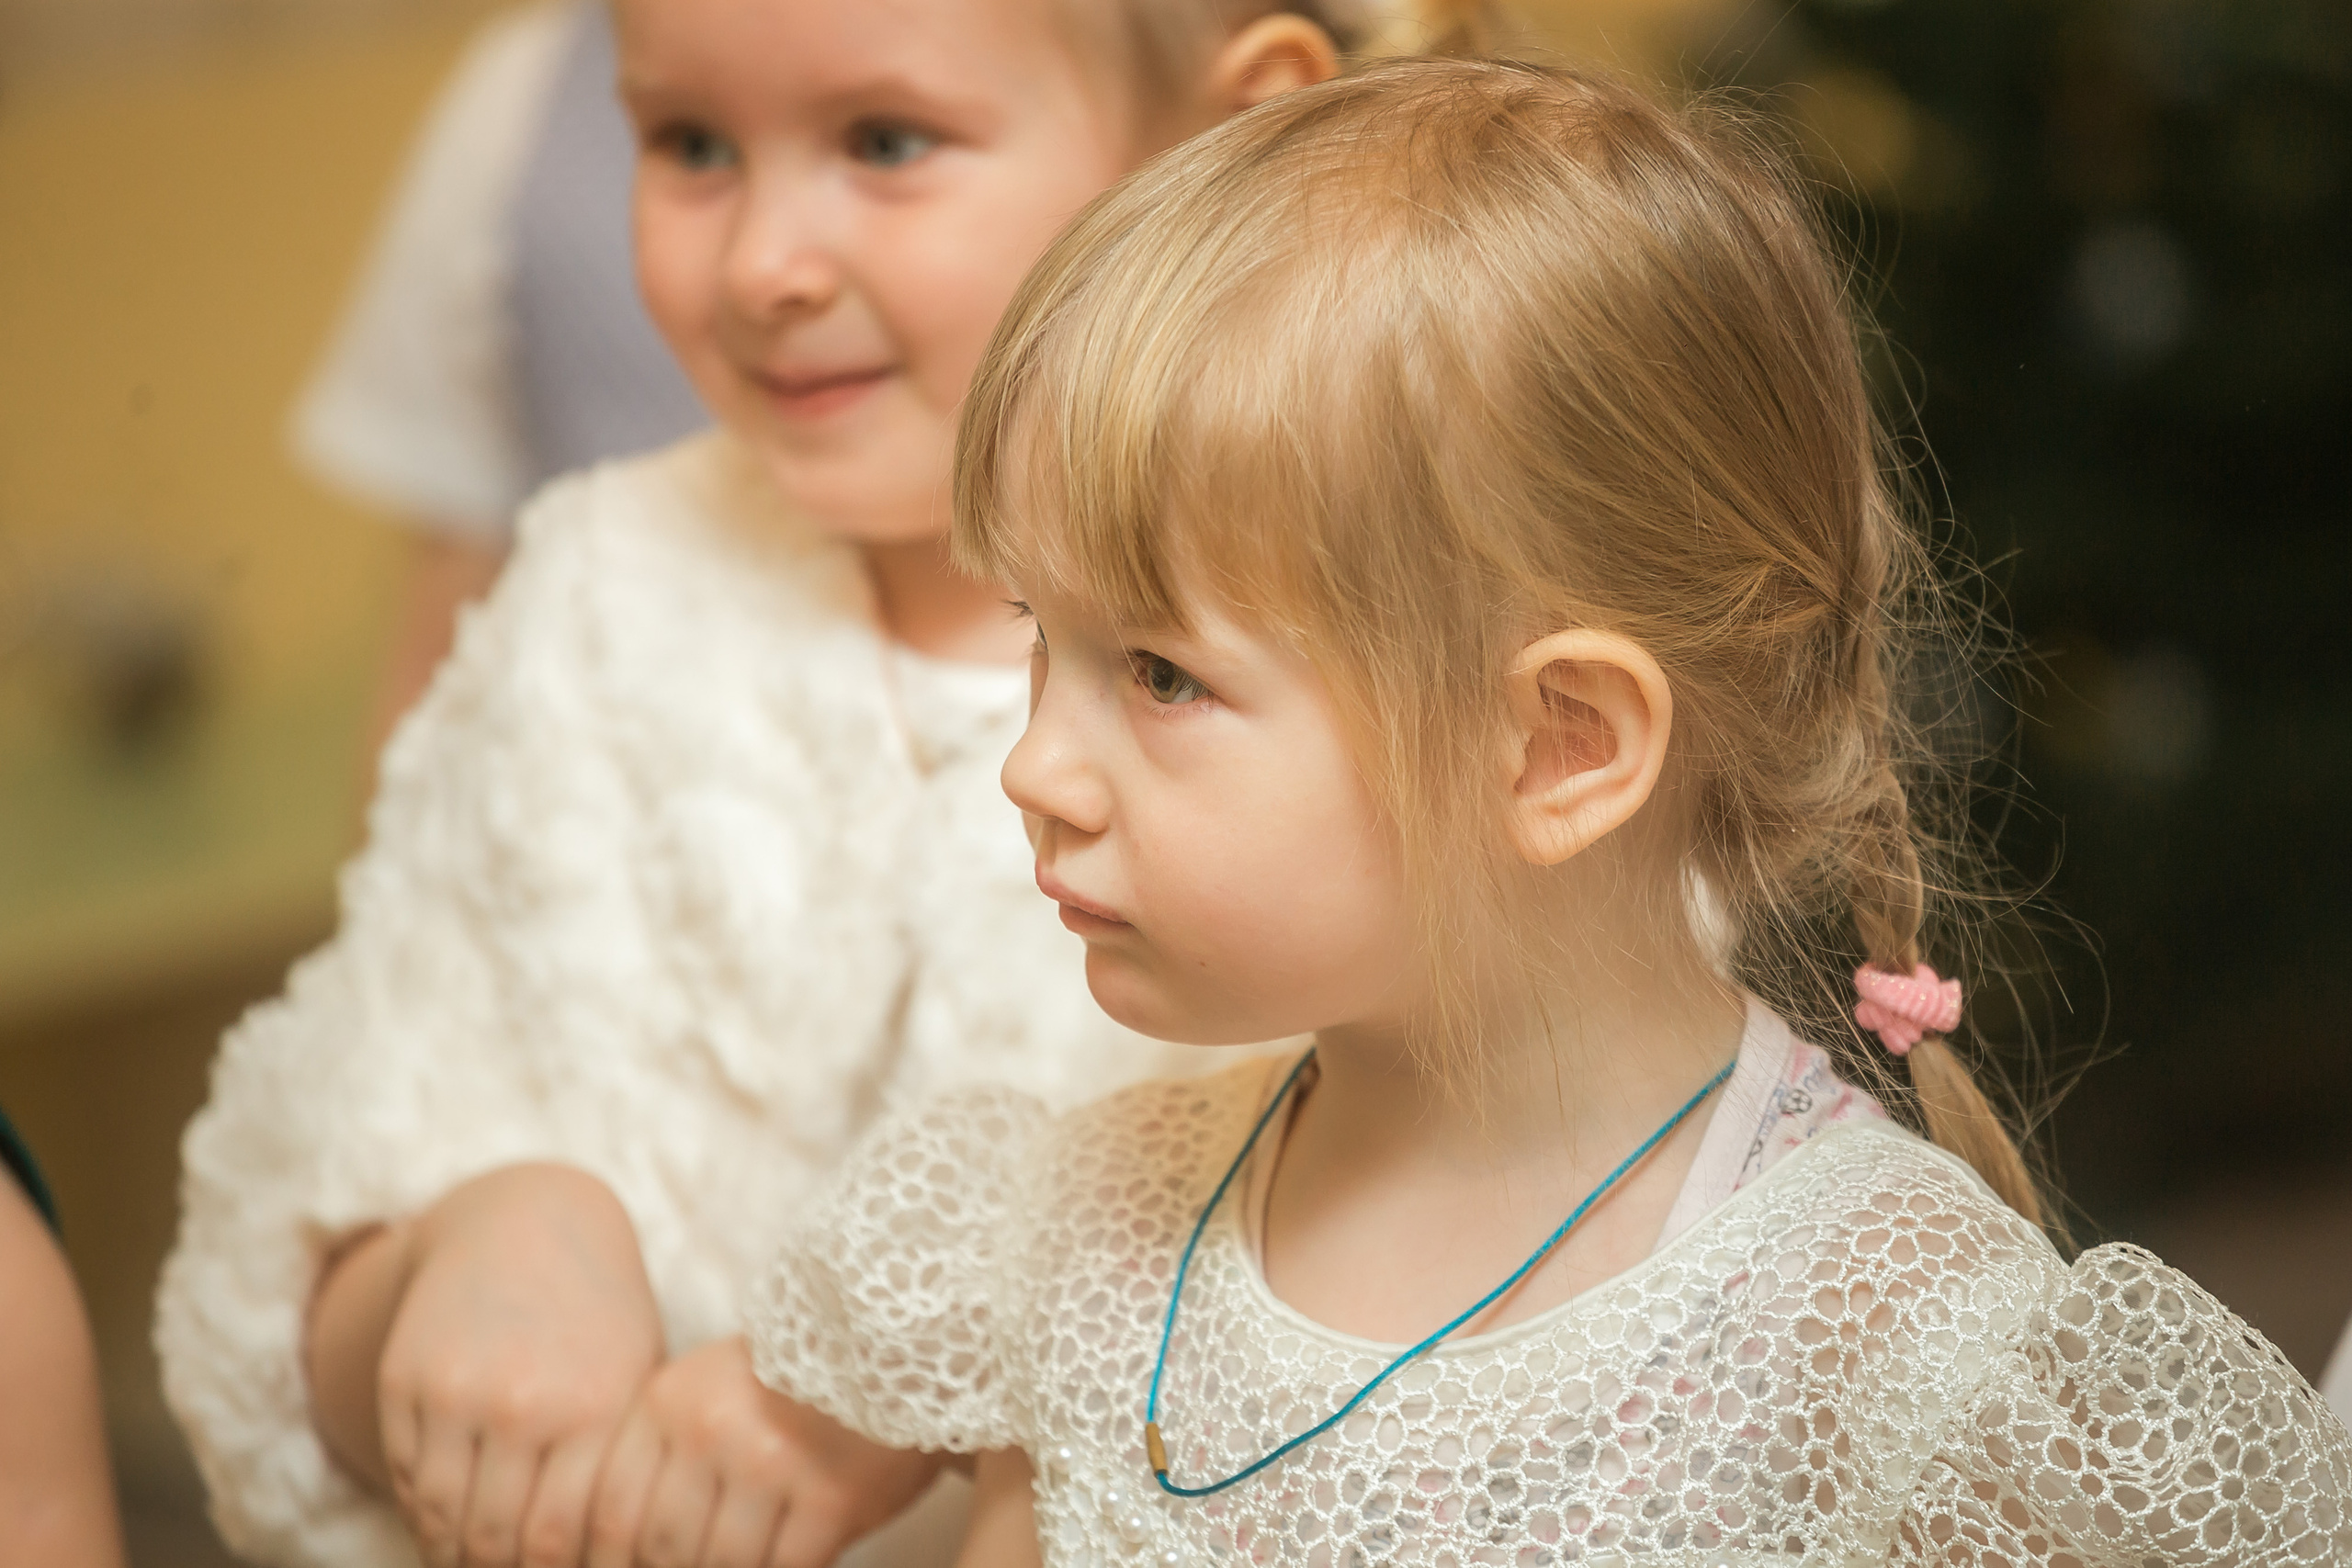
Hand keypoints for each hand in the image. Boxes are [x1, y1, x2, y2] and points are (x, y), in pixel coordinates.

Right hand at [373, 1164, 664, 1567]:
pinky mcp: (404, 1379)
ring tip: (472, 1564)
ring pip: (440, 1517)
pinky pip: (407, 1476)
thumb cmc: (599, 1319)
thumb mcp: (634, 1381)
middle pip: (495, 1539)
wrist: (526, 1225)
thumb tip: (612, 1555)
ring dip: (452, 1555)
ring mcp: (458, 1391)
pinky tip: (443, 1525)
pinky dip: (422, 1513)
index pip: (558, 1541)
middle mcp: (525, 1402)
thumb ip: (623, 1470)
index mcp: (598, 1408)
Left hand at [587, 1337, 946, 1567]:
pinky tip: (793, 1547)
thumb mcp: (705, 1392)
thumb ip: (660, 1457)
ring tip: (748, 1547)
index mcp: (669, 1402)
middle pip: (661, 1549)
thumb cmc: (789, 1382)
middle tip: (696, 1556)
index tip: (630, 1566)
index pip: (611, 1512)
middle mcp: (711, 1430)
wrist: (894, 1342)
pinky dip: (784, 1567)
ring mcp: (771, 1463)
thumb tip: (623, 1551)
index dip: (612, 1560)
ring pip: (721, 1566)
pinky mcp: (830, 1496)